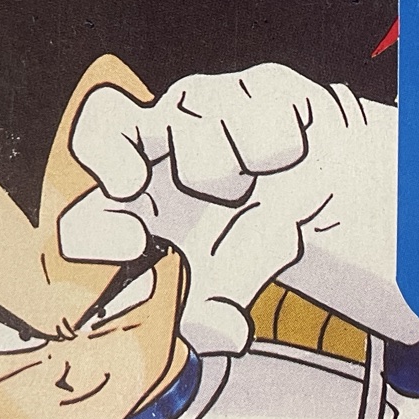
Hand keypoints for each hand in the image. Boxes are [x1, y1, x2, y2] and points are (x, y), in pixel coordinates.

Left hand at [59, 64, 418, 352]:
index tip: (131, 246)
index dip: (93, 227)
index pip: (85, 209)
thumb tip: (220, 335)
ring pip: (196, 131)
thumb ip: (215, 313)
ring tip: (248, 186)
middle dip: (108, 154)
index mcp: (134, 193)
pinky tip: (285, 159)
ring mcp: (206, 105)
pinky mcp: (258, 84)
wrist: (333, 186)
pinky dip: (277, 149)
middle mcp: (158, 139)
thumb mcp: (229, 282)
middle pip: (100, 118)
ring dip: (228, 172)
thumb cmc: (254, 231)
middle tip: (130, 186)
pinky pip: (261, 116)